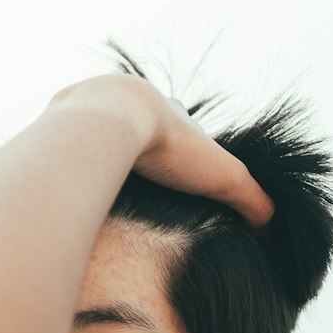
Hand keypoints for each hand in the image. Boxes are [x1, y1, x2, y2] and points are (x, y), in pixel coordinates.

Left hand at [49, 74, 273, 230]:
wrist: (112, 121)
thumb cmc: (170, 148)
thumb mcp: (222, 177)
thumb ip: (250, 201)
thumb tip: (271, 229)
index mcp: (166, 111)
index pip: (180, 126)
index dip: (183, 148)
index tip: (181, 168)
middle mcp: (131, 103)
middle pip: (137, 126)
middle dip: (138, 147)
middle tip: (138, 176)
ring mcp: (93, 107)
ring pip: (99, 131)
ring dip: (101, 153)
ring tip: (99, 184)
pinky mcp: (61, 121)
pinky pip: (67, 142)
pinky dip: (72, 159)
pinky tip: (67, 181)